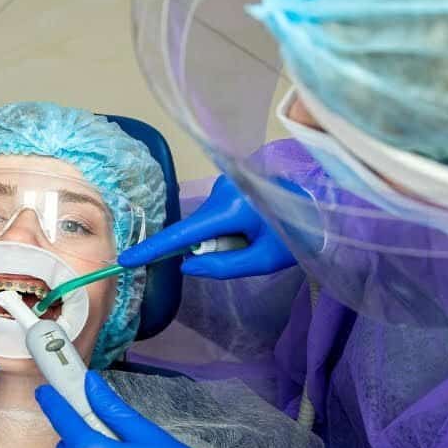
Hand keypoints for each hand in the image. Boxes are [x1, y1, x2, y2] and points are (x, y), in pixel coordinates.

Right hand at [118, 175, 293, 279]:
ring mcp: (226, 182)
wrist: (318, 208)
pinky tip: (252, 224)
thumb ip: (222, 266)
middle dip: (212, 245)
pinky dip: (226, 224)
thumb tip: (187, 265)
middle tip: (247, 247)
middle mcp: (224, 188)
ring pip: (207, 220)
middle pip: (199, 228)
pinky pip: (216, 211)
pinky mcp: (230, 181)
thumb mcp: (262, 261)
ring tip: (256, 233)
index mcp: (233, 207)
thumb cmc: (294, 236)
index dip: (156, 248)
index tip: (129, 258)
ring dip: (221, 234)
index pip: (185, 233)